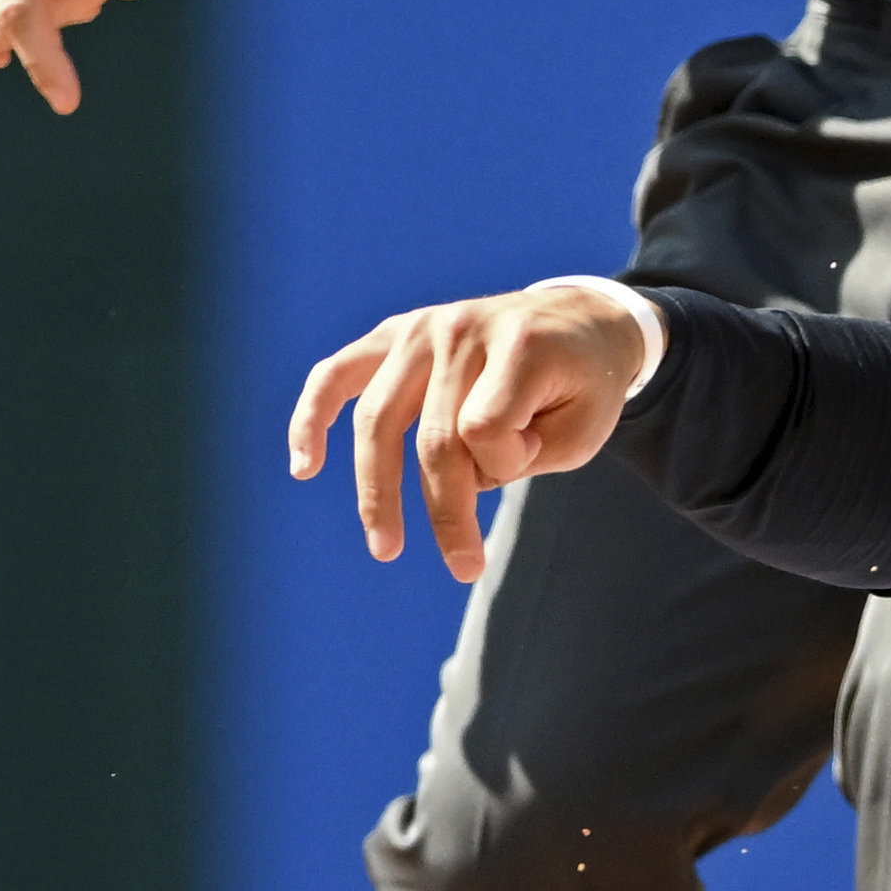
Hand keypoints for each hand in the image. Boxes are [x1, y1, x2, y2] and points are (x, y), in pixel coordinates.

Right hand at [287, 278, 661, 580]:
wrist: (581, 321)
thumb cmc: (583, 384)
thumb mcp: (585, 428)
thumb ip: (525, 457)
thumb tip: (455, 477)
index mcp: (520, 345)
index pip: (485, 430)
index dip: (508, 463)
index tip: (534, 455)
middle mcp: (462, 329)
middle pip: (432, 438)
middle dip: (445, 512)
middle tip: (464, 569)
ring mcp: (422, 327)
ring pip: (377, 420)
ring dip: (376, 492)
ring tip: (387, 548)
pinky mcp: (394, 333)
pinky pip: (336, 375)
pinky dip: (311, 419)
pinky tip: (305, 467)